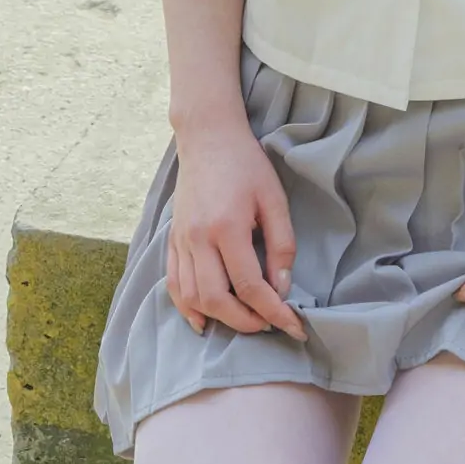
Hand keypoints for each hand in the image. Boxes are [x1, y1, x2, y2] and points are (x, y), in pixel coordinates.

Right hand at [166, 122, 306, 339]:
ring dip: (218, 318)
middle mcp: (198, 238)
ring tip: (244, 321)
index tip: (292, 325)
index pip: (249, 285)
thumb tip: (282, 287)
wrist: (207, 138)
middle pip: (216, 298)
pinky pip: (173, 283)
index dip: (272, 311)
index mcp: (226, 227)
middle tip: (268, 323)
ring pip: (192, 296)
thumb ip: (281, 246)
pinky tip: (203, 321)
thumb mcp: (274, 200)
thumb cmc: (246, 165)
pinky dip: (187, 307)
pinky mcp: (172, 240)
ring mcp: (181, 240)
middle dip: (245, 321)